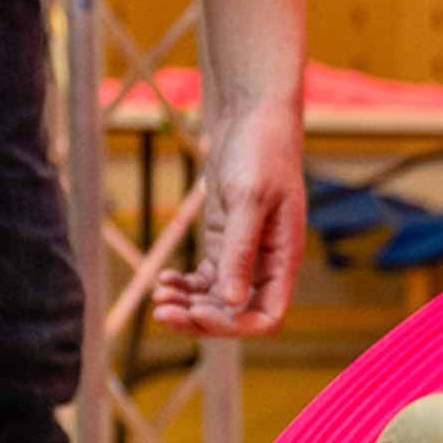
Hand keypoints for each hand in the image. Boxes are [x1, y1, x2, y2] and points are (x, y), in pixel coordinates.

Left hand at [152, 103, 305, 336]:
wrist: (252, 118)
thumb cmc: (261, 152)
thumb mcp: (248, 200)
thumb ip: (241, 252)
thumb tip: (232, 302)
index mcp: (284, 258)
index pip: (267, 315)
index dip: (234, 325)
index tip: (198, 312)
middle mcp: (267, 263)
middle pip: (238, 314)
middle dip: (200, 318)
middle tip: (162, 310)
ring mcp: (245, 254)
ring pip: (218, 299)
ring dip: (187, 304)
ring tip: (158, 295)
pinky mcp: (224, 241)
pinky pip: (206, 279)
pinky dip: (185, 286)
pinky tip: (164, 279)